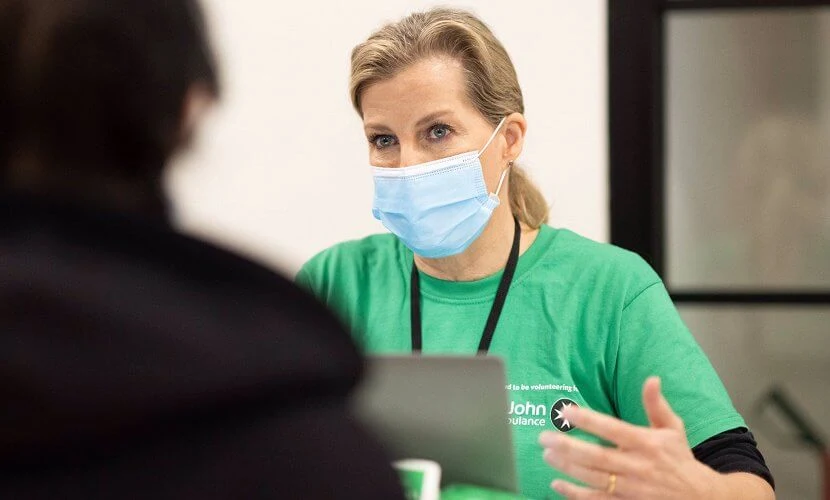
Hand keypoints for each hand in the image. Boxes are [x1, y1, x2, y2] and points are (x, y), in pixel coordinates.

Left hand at [538, 377, 717, 498]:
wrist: (700, 498)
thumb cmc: (679, 458)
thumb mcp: (672, 428)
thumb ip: (656, 404)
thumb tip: (652, 378)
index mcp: (647, 443)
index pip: (613, 429)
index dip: (589, 420)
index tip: (566, 411)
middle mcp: (637, 466)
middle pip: (597, 456)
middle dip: (568, 446)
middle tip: (544, 437)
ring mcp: (630, 488)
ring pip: (593, 478)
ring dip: (567, 467)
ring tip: (547, 454)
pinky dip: (575, 494)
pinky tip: (556, 484)